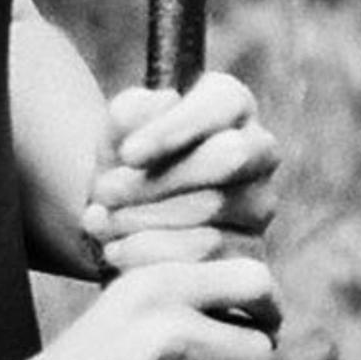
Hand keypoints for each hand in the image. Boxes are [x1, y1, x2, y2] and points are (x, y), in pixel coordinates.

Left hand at [83, 72, 278, 273]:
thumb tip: (164, 104)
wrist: (121, 224)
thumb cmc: (126, 168)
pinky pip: (205, 255)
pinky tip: (117, 249)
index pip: (222, 104)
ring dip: (143, 218)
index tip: (128, 155)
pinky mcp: (250, 252)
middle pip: (227, 158)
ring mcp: (260, 204)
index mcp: (232, 105)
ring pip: (210, 210)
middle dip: (157, 179)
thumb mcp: (116, 134)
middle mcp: (260, 150)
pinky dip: (151, 254)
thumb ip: (132, 110)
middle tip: (105, 192)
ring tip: (100, 221)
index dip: (174, 130)